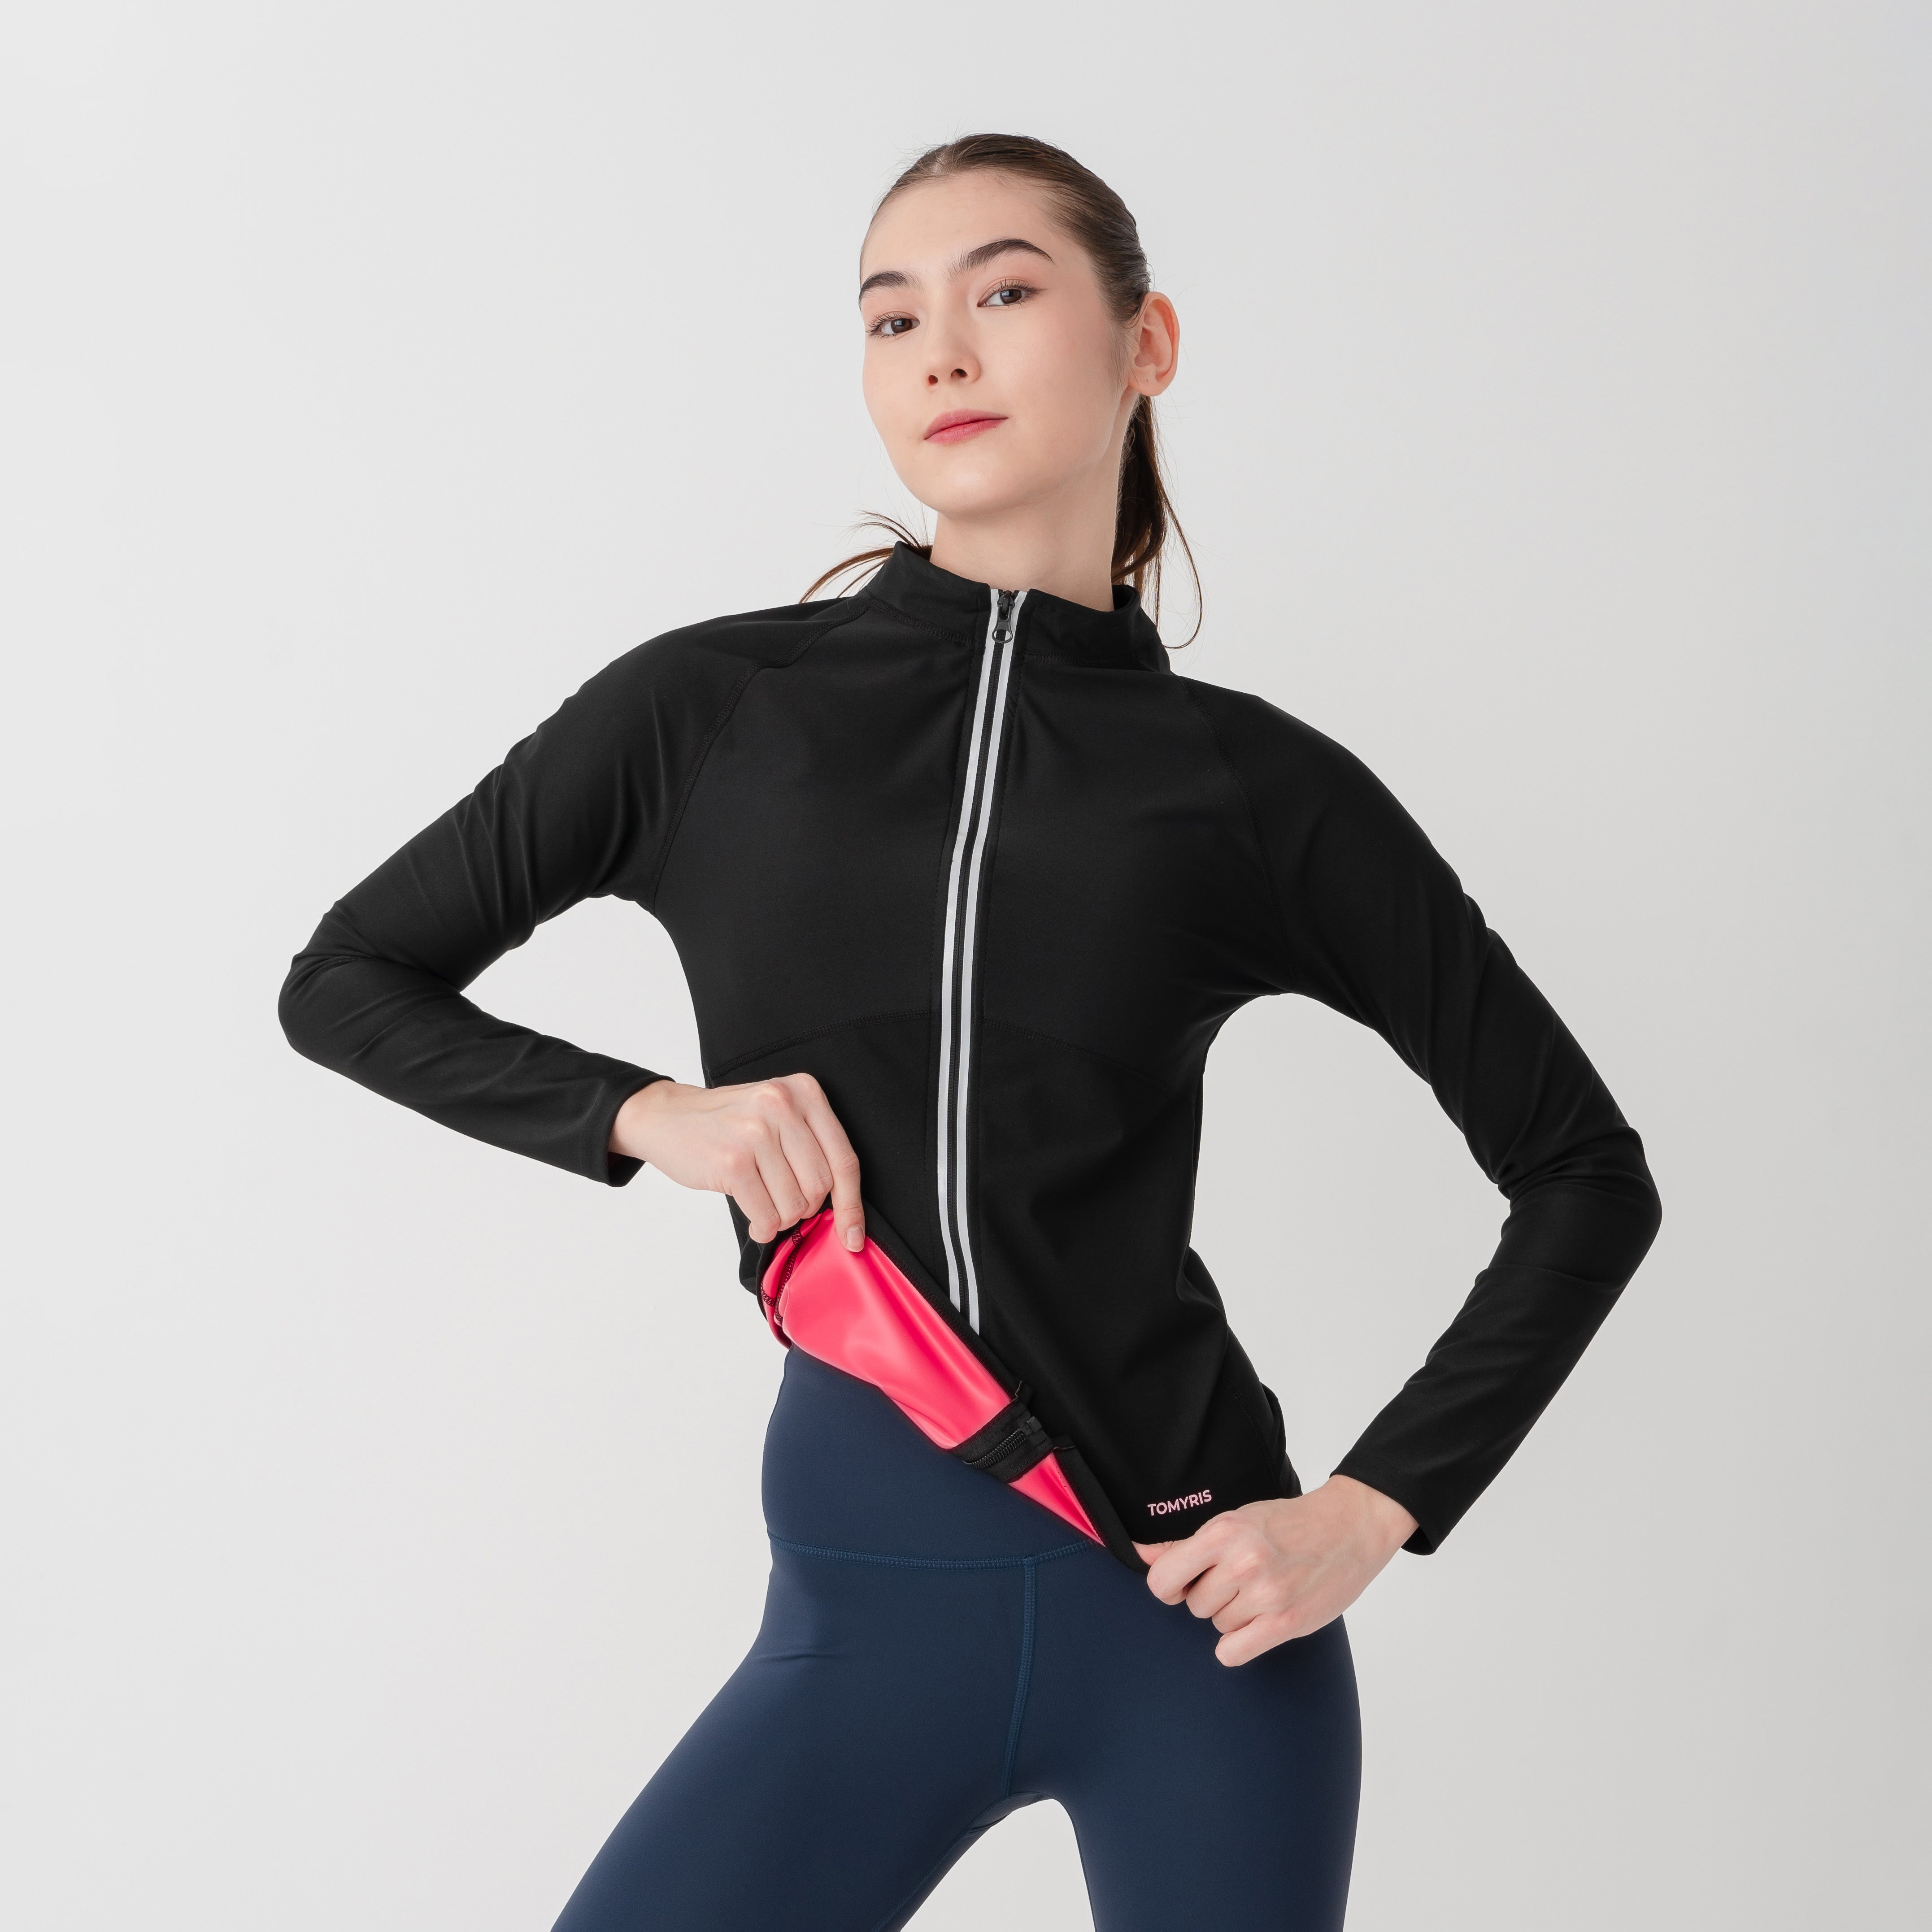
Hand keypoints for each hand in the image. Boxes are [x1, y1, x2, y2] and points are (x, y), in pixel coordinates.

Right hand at [610, 1074, 865, 1249]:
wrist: (666, 1116)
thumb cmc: (726, 1123)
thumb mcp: (776, 1115)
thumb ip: (810, 1146)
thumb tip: (843, 1210)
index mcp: (804, 1092)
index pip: (844, 1159)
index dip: (852, 1204)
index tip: (854, 1235)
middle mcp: (783, 1105)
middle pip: (821, 1185)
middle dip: (805, 1207)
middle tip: (782, 1201)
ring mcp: (756, 1132)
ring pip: (795, 1204)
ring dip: (781, 1218)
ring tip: (763, 1204)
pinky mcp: (733, 1161)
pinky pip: (767, 1214)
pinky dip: (763, 1226)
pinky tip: (754, 1218)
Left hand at [1134, 1475, 1418, 1666]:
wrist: (1348, 1527)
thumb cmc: (1288, 1522)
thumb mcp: (1235, 1520)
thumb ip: (1186, 1544)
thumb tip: (1141, 1554)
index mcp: (1223, 1532)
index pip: (1163, 1579)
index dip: (1169, 1585)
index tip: (1183, 1583)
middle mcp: (1242, 1562)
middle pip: (1193, 1605)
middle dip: (1210, 1596)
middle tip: (1238, 1580)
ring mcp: (1266, 1594)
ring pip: (1217, 1626)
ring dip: (1232, 1616)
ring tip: (1259, 1592)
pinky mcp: (1287, 1622)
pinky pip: (1234, 1651)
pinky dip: (1238, 1644)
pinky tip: (1255, 1625)